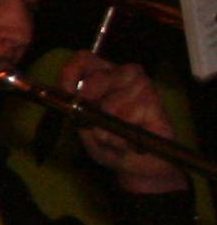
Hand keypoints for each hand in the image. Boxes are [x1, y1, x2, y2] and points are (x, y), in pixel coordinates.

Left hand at [51, 50, 190, 194]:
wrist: (137, 165)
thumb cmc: (109, 139)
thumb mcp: (82, 122)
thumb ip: (75, 105)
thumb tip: (77, 95)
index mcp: (105, 72)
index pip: (82, 59)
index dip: (70, 76)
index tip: (70, 98)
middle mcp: (127, 73)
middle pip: (94, 81)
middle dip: (88, 109)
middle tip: (98, 125)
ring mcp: (143, 86)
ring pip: (109, 105)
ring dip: (106, 128)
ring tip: (117, 135)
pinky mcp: (155, 103)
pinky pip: (125, 120)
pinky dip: (120, 137)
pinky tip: (129, 141)